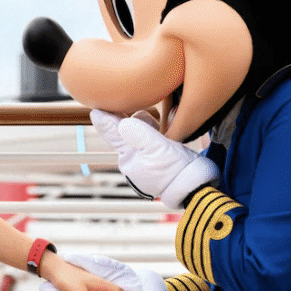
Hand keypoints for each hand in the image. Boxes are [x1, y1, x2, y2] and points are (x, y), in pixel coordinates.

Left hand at [90, 109, 218, 208]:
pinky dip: (151, 135)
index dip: (105, 118)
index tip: (96, 107)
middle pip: (124, 134)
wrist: (194, 188)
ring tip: (148, 114)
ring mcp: (144, 164)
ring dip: (142, 125)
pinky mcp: (156, 165)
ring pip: (138, 138)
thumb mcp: (158, 148)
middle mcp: (132, 162)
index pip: (112, 133)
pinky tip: (159, 127)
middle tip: (125, 101)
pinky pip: (148, 145)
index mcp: (128, 158)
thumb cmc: (176, 169)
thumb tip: (121, 122)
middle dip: (126, 118)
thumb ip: (139, 133)